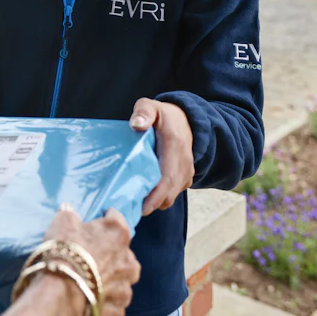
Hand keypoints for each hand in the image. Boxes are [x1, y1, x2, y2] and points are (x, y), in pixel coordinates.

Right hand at [44, 205, 140, 315]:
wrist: (62, 291)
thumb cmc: (65, 251)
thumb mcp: (62, 222)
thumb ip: (69, 214)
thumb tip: (69, 210)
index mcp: (118, 233)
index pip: (117, 217)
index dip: (105, 218)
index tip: (98, 220)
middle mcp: (128, 260)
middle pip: (123, 252)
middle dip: (111, 252)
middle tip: (92, 254)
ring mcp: (125, 287)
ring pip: (122, 280)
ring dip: (111, 278)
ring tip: (92, 279)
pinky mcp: (118, 309)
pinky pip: (114, 303)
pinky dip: (105, 300)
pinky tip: (92, 296)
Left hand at [129, 98, 194, 215]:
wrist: (186, 120)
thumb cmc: (163, 115)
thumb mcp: (151, 106)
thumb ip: (144, 112)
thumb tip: (136, 125)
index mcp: (175, 146)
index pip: (167, 177)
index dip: (156, 195)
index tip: (141, 207)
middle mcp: (184, 163)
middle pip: (169, 193)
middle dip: (151, 204)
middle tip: (130, 210)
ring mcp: (186, 172)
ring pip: (171, 196)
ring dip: (155, 202)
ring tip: (134, 204)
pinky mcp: (185, 178)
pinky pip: (173, 193)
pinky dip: (160, 198)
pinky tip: (144, 197)